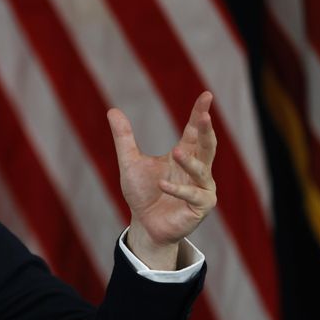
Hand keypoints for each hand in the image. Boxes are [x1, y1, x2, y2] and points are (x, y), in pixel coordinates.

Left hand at [107, 91, 216, 269]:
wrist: (144, 223)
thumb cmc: (142, 193)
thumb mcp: (130, 162)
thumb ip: (124, 138)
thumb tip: (112, 110)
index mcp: (185, 154)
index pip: (194, 130)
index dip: (199, 113)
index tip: (206, 95)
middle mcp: (197, 169)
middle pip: (206, 146)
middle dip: (206, 131)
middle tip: (203, 116)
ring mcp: (202, 187)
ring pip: (201, 170)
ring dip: (189, 162)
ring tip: (177, 152)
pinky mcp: (200, 206)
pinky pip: (192, 195)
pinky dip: (177, 189)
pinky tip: (162, 184)